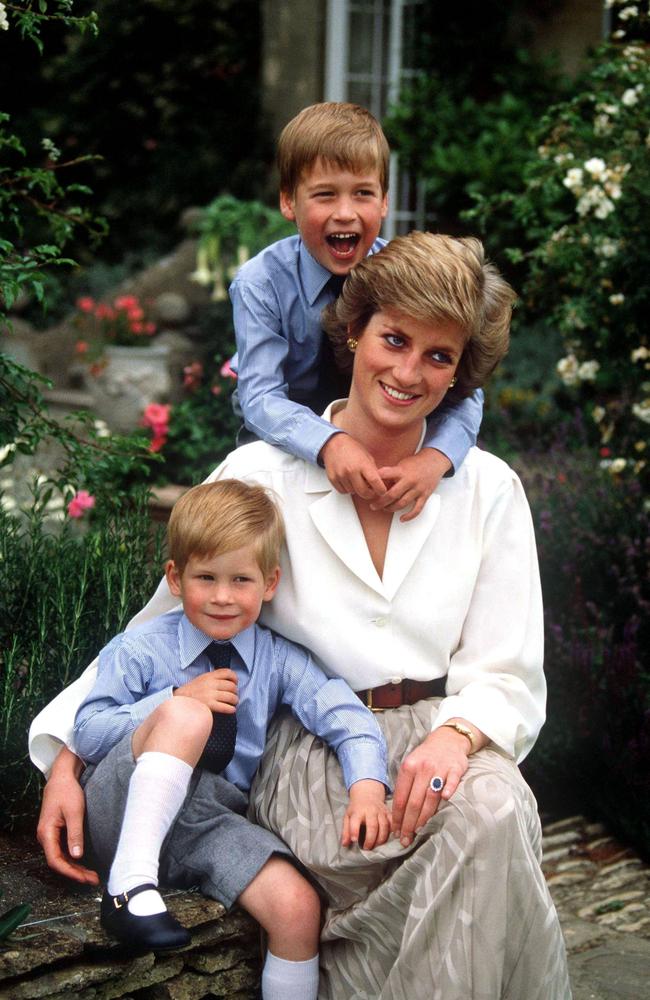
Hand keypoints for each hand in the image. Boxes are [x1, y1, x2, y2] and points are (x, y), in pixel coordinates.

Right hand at [36, 745, 99, 884]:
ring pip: (61, 857)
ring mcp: (49, 835)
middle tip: (93, 879)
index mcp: (46, 833)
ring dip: (75, 867)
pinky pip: (62, 850)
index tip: (85, 878)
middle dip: (75, 872)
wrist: (62, 777)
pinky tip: (84, 863)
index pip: (55, 861)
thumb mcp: (74, 812)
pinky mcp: (56, 832)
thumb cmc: (67, 792)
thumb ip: (75, 834)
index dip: (70, 872)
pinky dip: (73, 858)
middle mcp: (45, 836)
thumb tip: (77, 856)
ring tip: (91, 875)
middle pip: (58, 861)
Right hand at [174, 669, 237, 712]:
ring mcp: (210, 694)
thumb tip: (228, 679)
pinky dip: (231, 709)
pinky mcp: (209, 705)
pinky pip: (225, 707)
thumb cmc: (192, 691)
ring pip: (231, 697)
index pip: (228, 672)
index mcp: (209, 676)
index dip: (235, 678)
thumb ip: (213, 677)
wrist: (179, 701)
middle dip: (235, 692)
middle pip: (231, 686)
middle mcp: (210, 684)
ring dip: (235, 701)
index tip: (235, 683)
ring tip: (234, 703)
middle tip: (234, 695)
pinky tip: (231, 710)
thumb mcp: (201, 679)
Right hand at [320, 433, 387, 501]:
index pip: (375, 482)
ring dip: (356, 489)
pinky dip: (347, 489)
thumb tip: (379, 484)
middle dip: (369, 494)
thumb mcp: (367, 457)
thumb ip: (373, 471)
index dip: (381, 490)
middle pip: (364, 492)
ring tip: (356, 480)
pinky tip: (348, 481)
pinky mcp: (333, 478)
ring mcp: (341, 475)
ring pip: (353, 492)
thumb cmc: (352, 448)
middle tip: (371, 491)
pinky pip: (343, 491)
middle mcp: (351, 470)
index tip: (382, 491)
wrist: (335, 443)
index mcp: (363, 464)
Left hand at [341, 779, 390, 848]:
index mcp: (358, 811)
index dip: (354, 831)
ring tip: (376, 846)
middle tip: (366, 848)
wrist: (367, 794)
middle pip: (373, 826)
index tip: (354, 840)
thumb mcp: (348, 817)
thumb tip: (344, 844)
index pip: (355, 821)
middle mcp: (370, 810)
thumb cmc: (356, 809)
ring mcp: (381, 811)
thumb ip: (346, 831)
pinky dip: (391, 832)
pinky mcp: (388, 813)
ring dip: (381, 839)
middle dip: (370, 840)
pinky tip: (387, 839)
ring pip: (384, 826)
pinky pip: (392, 823)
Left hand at [372, 449, 451, 521]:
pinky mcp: (425, 495)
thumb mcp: (401, 464)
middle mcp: (410, 480)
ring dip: (391, 508)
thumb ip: (391, 474)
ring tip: (384, 509)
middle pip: (392, 494)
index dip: (376, 481)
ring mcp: (418, 489)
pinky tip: (402, 518)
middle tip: (373, 505)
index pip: (386, 475)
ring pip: (402, 503)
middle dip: (380, 502)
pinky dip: (409, 516)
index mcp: (402, 471)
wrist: (434, 461)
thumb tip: (377, 482)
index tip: (367, 488)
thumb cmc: (416, 463)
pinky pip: (417, 509)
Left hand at [392, 728, 470, 846]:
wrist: (447, 740)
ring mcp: (439, 768)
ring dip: (424, 816)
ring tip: (418, 831)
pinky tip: (445, 800)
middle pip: (414, 801)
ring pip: (430, 796)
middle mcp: (422, 768)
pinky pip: (451, 781)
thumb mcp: (411, 766)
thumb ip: (405, 786)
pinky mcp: (455, 768)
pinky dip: (448, 789)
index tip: (395, 831)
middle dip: (408, 823)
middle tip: (405, 839)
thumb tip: (396, 813)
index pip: (401, 797)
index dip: (397, 817)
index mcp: (408, 767)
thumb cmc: (426, 758)